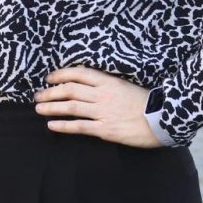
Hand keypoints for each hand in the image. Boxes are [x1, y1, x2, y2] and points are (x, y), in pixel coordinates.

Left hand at [34, 66, 161, 147]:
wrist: (164, 119)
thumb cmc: (148, 103)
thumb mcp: (127, 86)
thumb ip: (109, 86)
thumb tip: (91, 86)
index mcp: (109, 81)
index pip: (79, 74)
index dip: (61, 74)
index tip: (49, 78)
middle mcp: (103, 95)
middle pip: (70, 90)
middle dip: (51, 92)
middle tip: (38, 95)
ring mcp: (103, 112)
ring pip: (71, 107)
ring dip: (52, 107)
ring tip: (39, 108)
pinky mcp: (105, 129)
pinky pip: (80, 126)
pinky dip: (63, 125)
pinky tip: (51, 125)